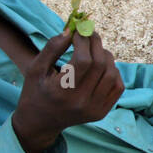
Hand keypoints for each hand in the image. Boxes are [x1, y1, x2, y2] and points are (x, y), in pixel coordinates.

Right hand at [14, 31, 124, 152]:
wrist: (40, 122)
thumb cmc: (35, 90)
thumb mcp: (35, 68)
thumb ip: (52, 48)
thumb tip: (72, 30)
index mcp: (62, 92)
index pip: (83, 61)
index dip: (83, 41)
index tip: (79, 30)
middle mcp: (81, 103)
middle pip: (100, 65)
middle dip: (96, 44)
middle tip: (89, 33)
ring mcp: (94, 109)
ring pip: (111, 74)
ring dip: (105, 56)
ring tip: (94, 50)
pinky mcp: (102, 112)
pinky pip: (117, 86)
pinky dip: (113, 71)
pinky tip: (101, 66)